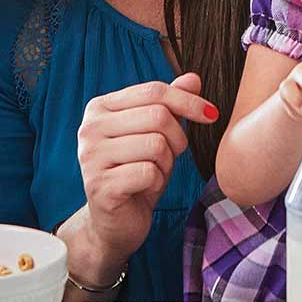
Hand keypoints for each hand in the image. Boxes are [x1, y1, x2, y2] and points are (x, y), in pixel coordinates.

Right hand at [74, 73, 218, 258]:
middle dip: (177, 138)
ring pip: (156, 145)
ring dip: (167, 163)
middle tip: (170, 156)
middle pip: (158, 116)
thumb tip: (194, 78)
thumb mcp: (156, 135)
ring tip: (153, 173)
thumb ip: (170, 105)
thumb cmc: (136, 173)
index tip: (211, 114)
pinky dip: (157, 182)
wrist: (114, 222)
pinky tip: (145, 188)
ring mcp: (90, 157)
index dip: (188, 101)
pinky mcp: (100, 186)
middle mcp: (89, 129)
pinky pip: (149, 173)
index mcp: (100, 108)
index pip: (153, 90)